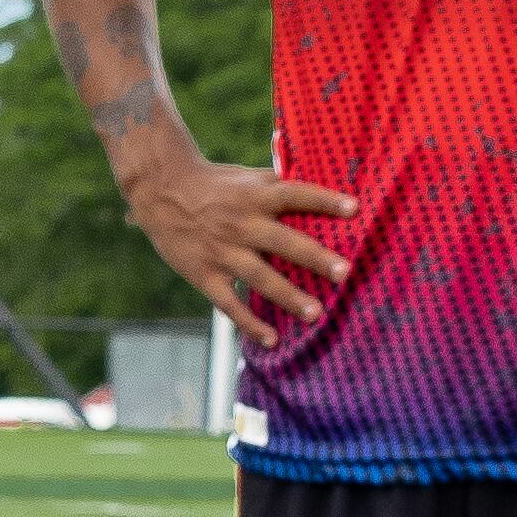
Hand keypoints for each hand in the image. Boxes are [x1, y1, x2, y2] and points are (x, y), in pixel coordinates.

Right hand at [131, 158, 356, 346]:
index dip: (325, 200)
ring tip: (316, 314)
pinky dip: (250, 324)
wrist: (161, 190)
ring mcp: (223, 251)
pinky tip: (272, 339)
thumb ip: (279, 187)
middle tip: (344, 272)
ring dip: (289, 296)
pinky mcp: (205, 274)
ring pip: (260, 277)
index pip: (296, 195)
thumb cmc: (214, 184)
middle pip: (284, 241)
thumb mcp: (247, 177)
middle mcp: (242, 223)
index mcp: (256, 196)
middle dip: (315, 257)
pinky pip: (230, 303)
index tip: (355, 209)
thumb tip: (318, 187)